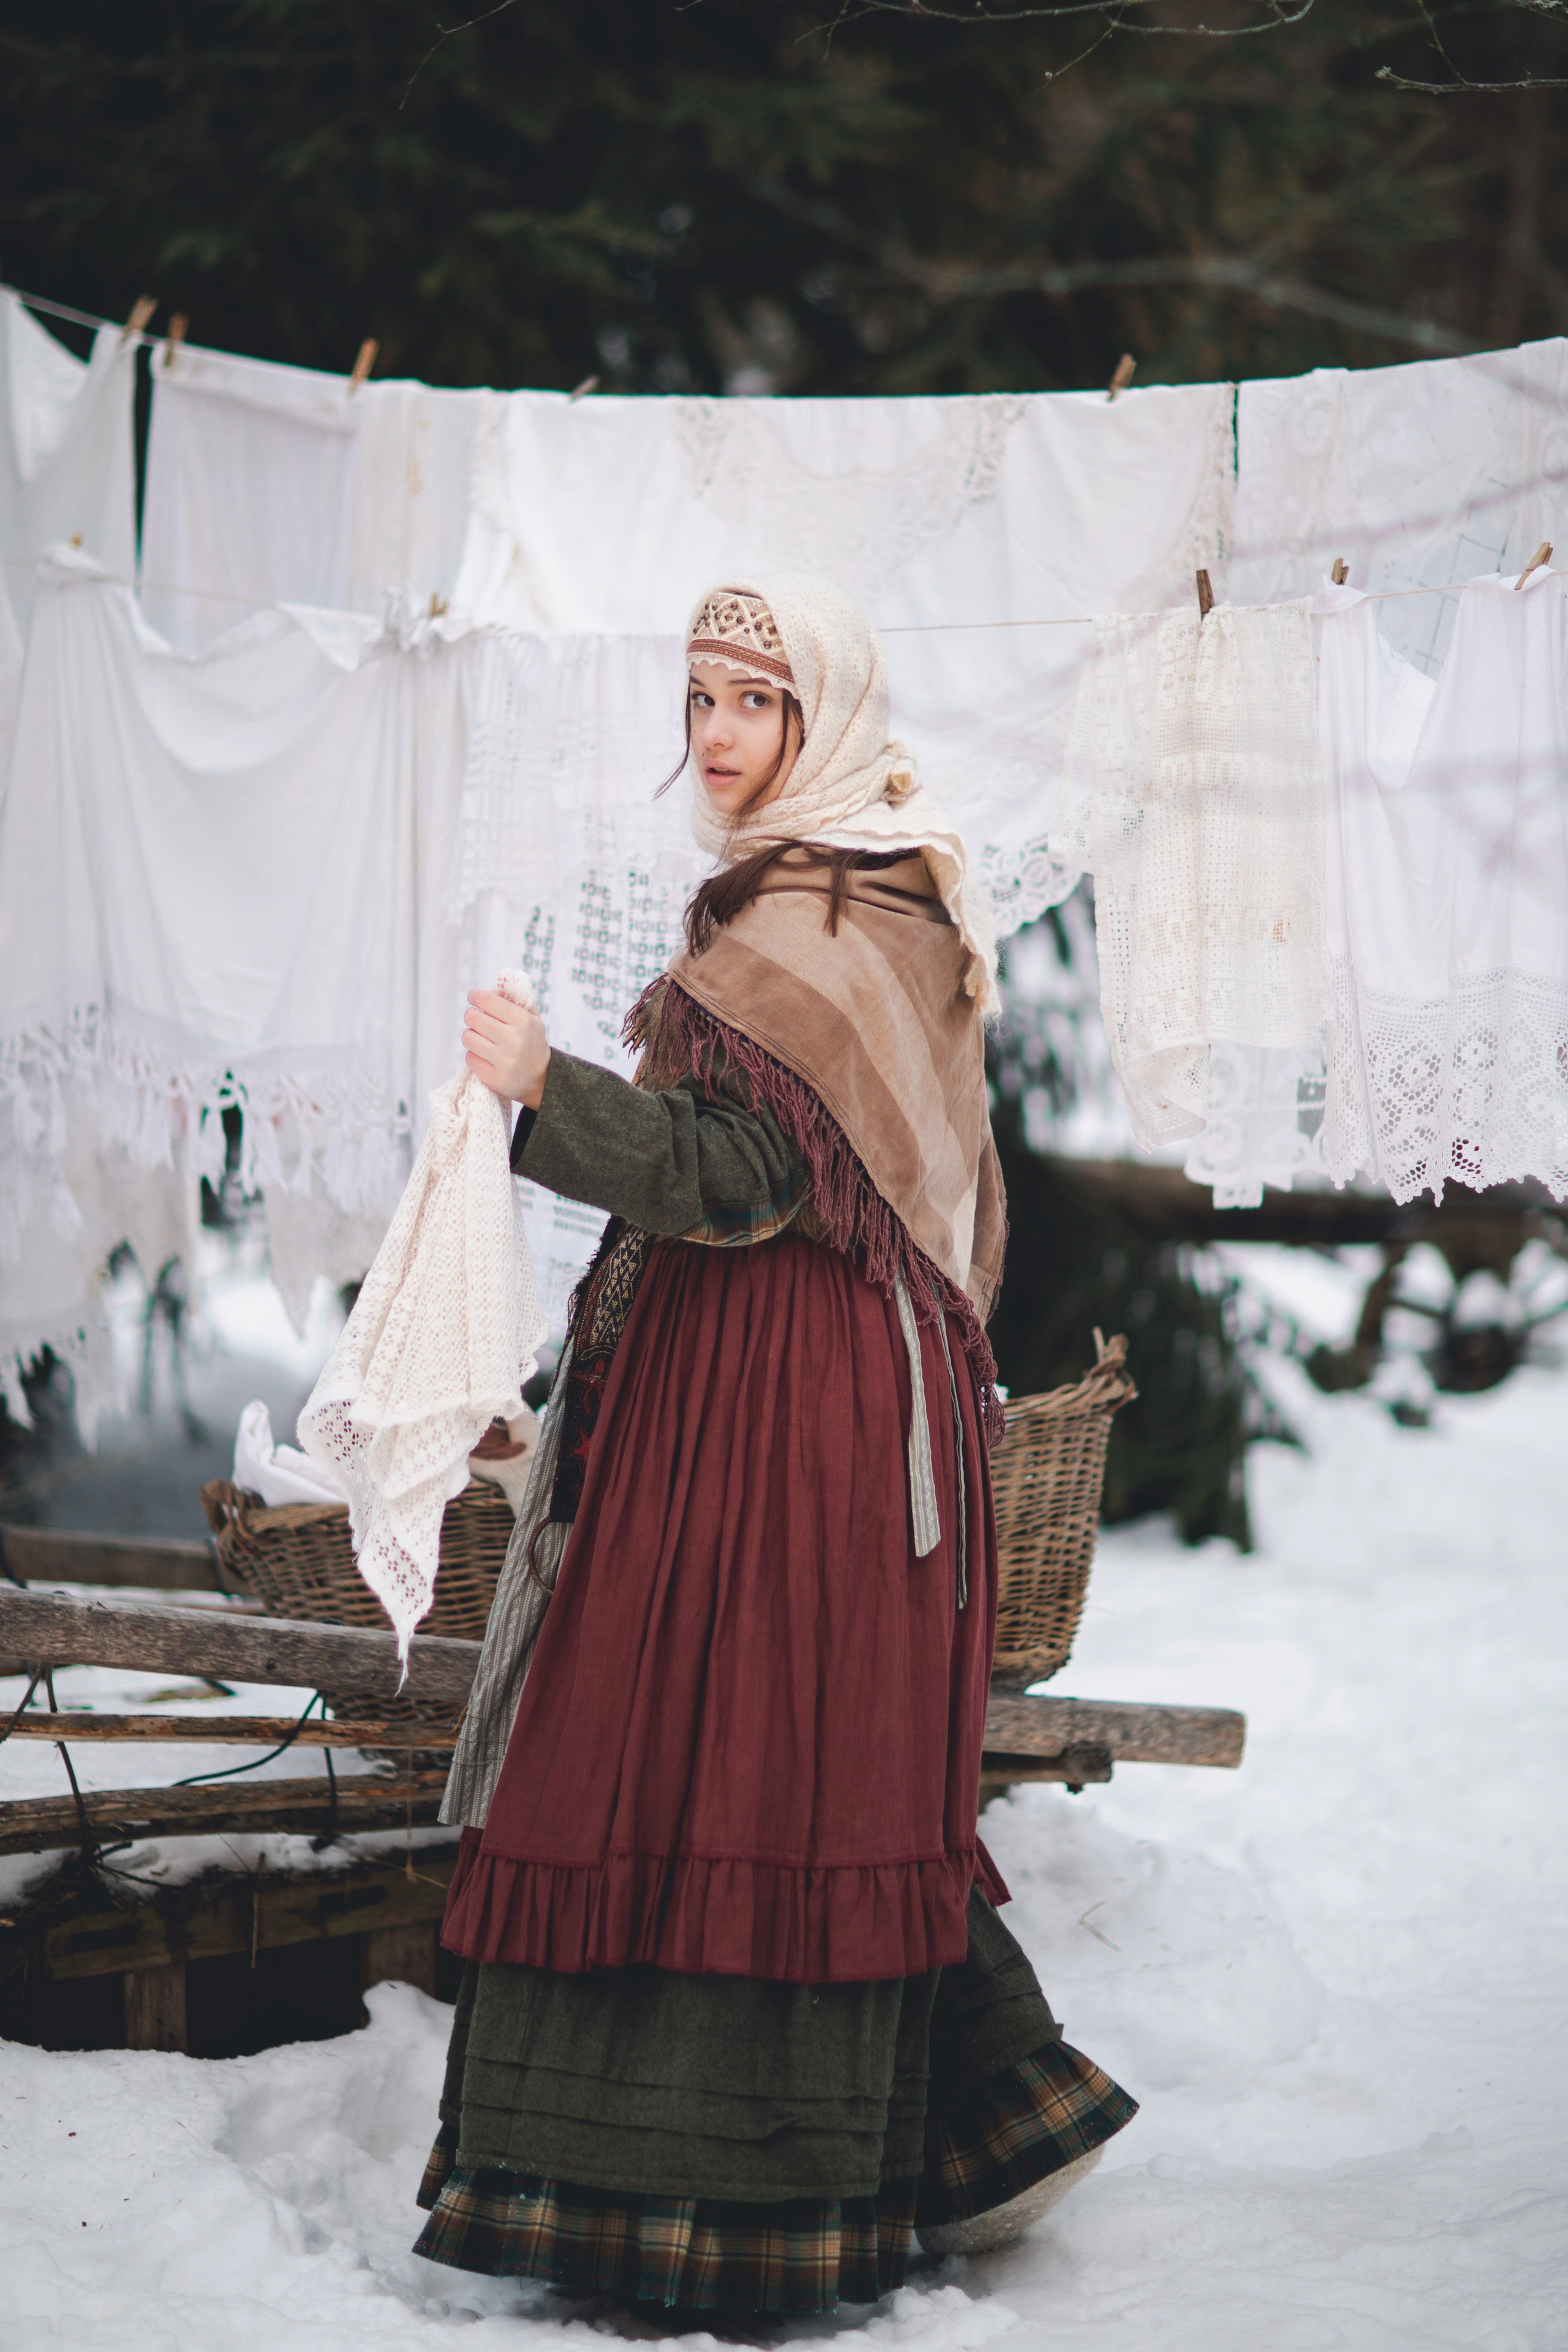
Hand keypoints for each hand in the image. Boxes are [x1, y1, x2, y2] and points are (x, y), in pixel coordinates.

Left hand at [464, 989, 550, 1107]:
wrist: (542, 1078)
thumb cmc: (532, 1042)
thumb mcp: (532, 1019)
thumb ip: (515, 1001)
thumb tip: (493, 989)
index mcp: (522, 1021)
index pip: (486, 1000)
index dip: (475, 996)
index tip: (473, 997)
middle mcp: (513, 1040)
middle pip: (472, 1017)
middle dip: (472, 1016)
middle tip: (477, 1020)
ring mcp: (503, 1061)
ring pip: (468, 1037)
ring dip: (471, 1036)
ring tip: (481, 1038)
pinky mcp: (493, 1077)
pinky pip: (469, 1058)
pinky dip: (474, 1055)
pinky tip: (485, 1056)